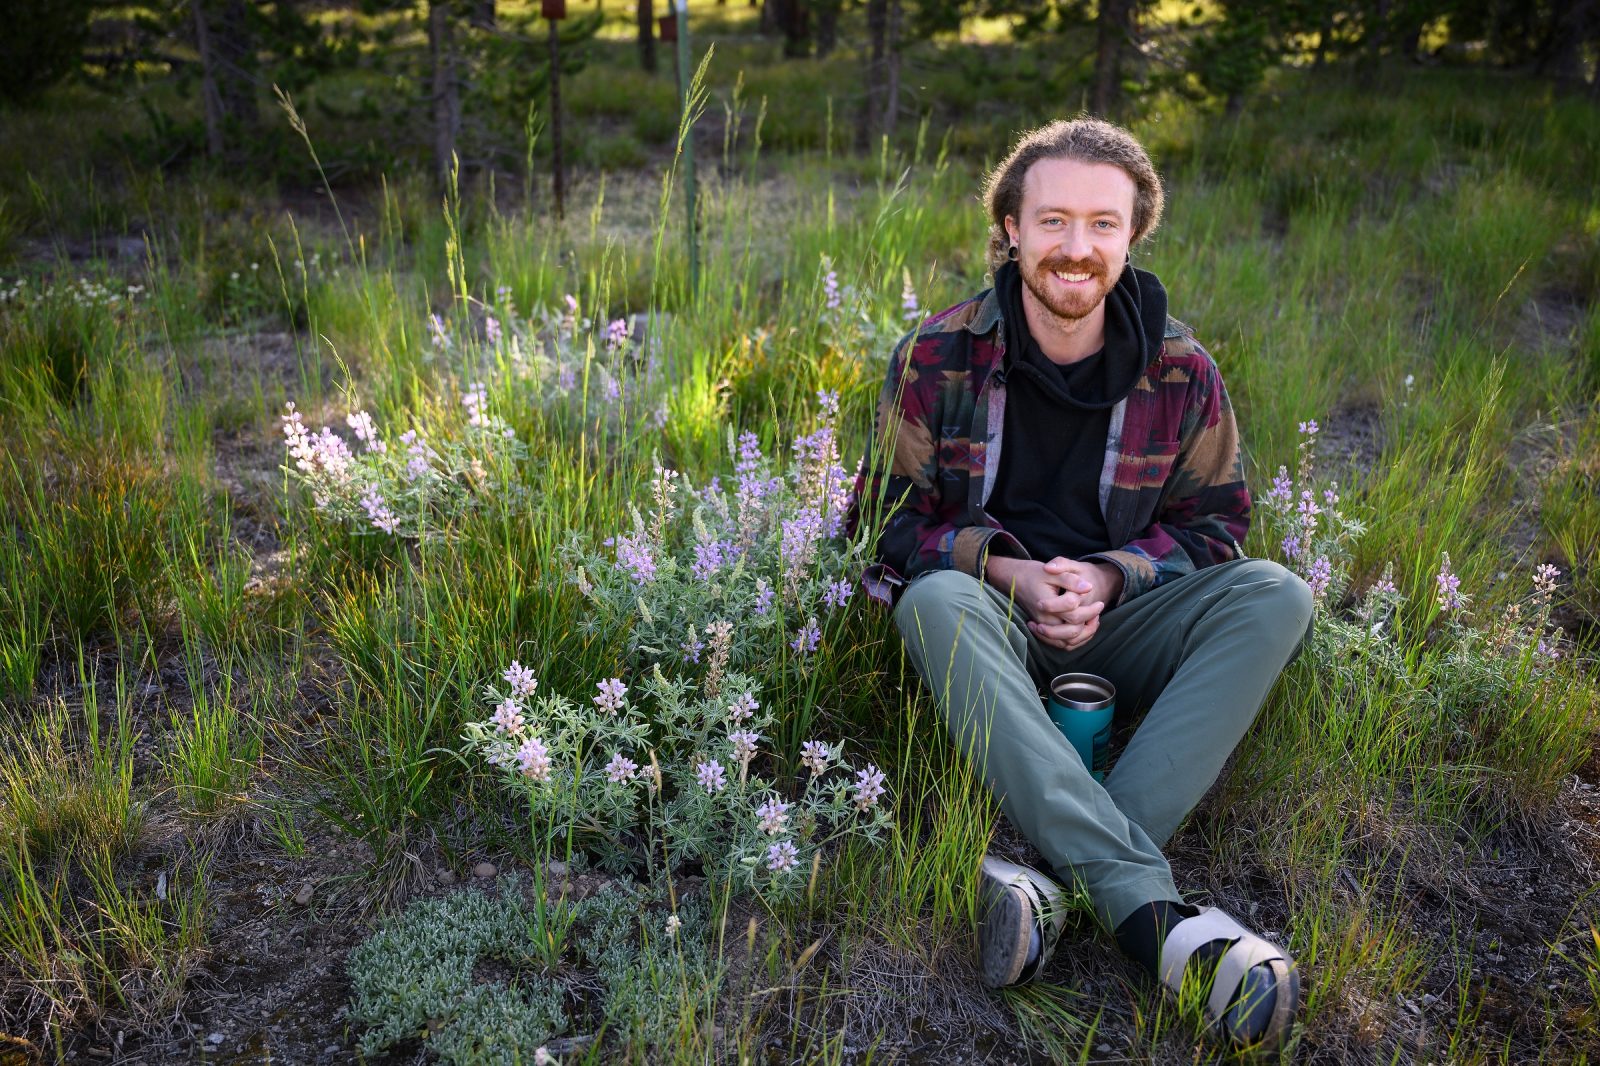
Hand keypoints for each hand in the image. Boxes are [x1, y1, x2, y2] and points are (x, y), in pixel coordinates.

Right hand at [984, 556, 1117, 651]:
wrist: (1014, 580)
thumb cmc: (1033, 573)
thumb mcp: (1052, 572)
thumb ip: (1070, 580)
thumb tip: (1089, 587)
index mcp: (1046, 605)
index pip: (1073, 613)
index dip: (1089, 607)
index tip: (1098, 599)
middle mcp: (1044, 620)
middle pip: (1072, 630)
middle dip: (1089, 620)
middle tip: (1099, 607)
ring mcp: (1043, 626)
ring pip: (1068, 642)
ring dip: (1084, 634)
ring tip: (1093, 619)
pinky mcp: (1044, 630)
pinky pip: (1062, 644)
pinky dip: (1075, 640)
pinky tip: (1083, 627)